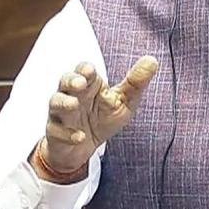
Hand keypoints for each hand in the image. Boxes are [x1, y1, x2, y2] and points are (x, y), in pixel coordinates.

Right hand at [38, 56, 158, 174]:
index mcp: (90, 84)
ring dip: (64, 103)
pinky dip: (68, 134)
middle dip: (71, 80)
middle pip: (65, 81)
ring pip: (56, 103)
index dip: (85, 69)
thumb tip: (152, 61)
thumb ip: (135, 83)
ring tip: (74, 105)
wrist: (84, 148)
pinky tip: (80, 137)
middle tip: (80, 83)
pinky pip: (57, 132)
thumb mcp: (123, 102)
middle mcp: (73, 95)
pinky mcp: (56, 133)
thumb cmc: (102, 118)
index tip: (91, 71)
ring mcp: (62, 114)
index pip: (84, 70)